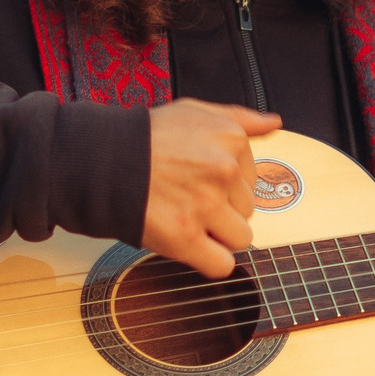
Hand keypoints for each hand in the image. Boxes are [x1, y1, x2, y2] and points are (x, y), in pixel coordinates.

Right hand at [141, 100, 281, 278]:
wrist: (101, 160)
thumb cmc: (146, 137)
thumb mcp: (194, 110)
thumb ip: (239, 118)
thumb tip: (273, 123)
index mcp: (231, 139)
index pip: (251, 179)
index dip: (226, 185)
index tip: (199, 180)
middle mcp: (223, 171)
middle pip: (247, 209)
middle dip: (222, 209)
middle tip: (188, 199)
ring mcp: (206, 205)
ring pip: (240, 238)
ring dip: (218, 236)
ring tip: (188, 220)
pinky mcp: (185, 236)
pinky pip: (222, 265)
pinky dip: (210, 262)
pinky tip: (191, 245)